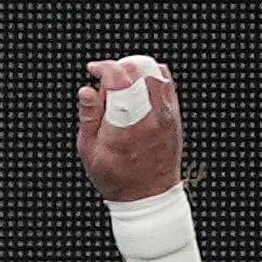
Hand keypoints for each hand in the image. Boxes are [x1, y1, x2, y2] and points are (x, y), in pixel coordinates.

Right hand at [75, 55, 184, 201]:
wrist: (149, 196)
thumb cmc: (117, 178)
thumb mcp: (89, 152)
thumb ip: (88, 117)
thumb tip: (86, 90)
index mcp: (125, 125)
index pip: (119, 78)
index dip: (103, 67)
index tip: (93, 70)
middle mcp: (150, 116)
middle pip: (138, 68)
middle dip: (118, 65)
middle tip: (106, 77)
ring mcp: (166, 114)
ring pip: (155, 70)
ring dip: (135, 68)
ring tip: (121, 81)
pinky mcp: (174, 115)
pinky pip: (166, 81)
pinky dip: (150, 75)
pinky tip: (137, 86)